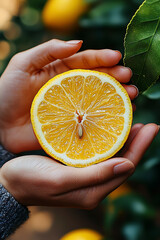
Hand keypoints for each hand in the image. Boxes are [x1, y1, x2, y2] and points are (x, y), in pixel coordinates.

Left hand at [0, 39, 136, 153]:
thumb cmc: (6, 92)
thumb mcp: (23, 64)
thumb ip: (48, 50)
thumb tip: (78, 42)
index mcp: (59, 70)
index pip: (84, 61)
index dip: (101, 58)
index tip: (117, 57)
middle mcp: (69, 88)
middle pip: (96, 80)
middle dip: (115, 77)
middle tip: (129, 78)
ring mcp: (71, 107)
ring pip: (98, 99)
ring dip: (116, 96)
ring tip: (131, 96)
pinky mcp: (70, 125)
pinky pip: (91, 120)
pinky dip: (106, 118)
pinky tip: (119, 116)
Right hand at [0, 124, 157, 207]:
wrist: (10, 182)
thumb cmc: (29, 180)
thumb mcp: (59, 180)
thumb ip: (94, 175)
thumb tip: (127, 165)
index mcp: (92, 191)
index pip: (125, 168)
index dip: (140, 148)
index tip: (152, 127)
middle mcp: (93, 185)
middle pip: (123, 161)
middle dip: (138, 143)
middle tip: (148, 123)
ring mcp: (86, 176)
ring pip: (113, 157)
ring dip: (125, 140)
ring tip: (134, 122)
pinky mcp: (78, 167)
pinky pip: (101, 154)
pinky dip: (109, 140)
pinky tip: (110, 128)